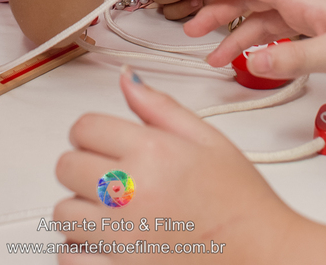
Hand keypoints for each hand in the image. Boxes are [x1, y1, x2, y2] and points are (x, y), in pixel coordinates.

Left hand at [53, 67, 300, 263]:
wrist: (263, 256)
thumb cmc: (241, 203)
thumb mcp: (209, 140)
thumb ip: (160, 107)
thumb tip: (126, 79)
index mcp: (152, 151)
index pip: (84, 127)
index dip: (94, 134)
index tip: (107, 146)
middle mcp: (130, 191)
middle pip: (66, 167)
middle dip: (86, 170)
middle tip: (115, 181)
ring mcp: (120, 235)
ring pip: (63, 213)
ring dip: (83, 212)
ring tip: (115, 215)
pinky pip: (68, 256)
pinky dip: (81, 251)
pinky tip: (109, 245)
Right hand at [182, 0, 325, 80]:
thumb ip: (292, 57)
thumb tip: (251, 63)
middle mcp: (303, 1)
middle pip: (251, 1)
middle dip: (219, 13)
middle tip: (191, 31)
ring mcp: (314, 17)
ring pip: (265, 21)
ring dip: (238, 37)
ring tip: (216, 59)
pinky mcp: (325, 33)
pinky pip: (282, 35)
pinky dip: (263, 46)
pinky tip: (256, 61)